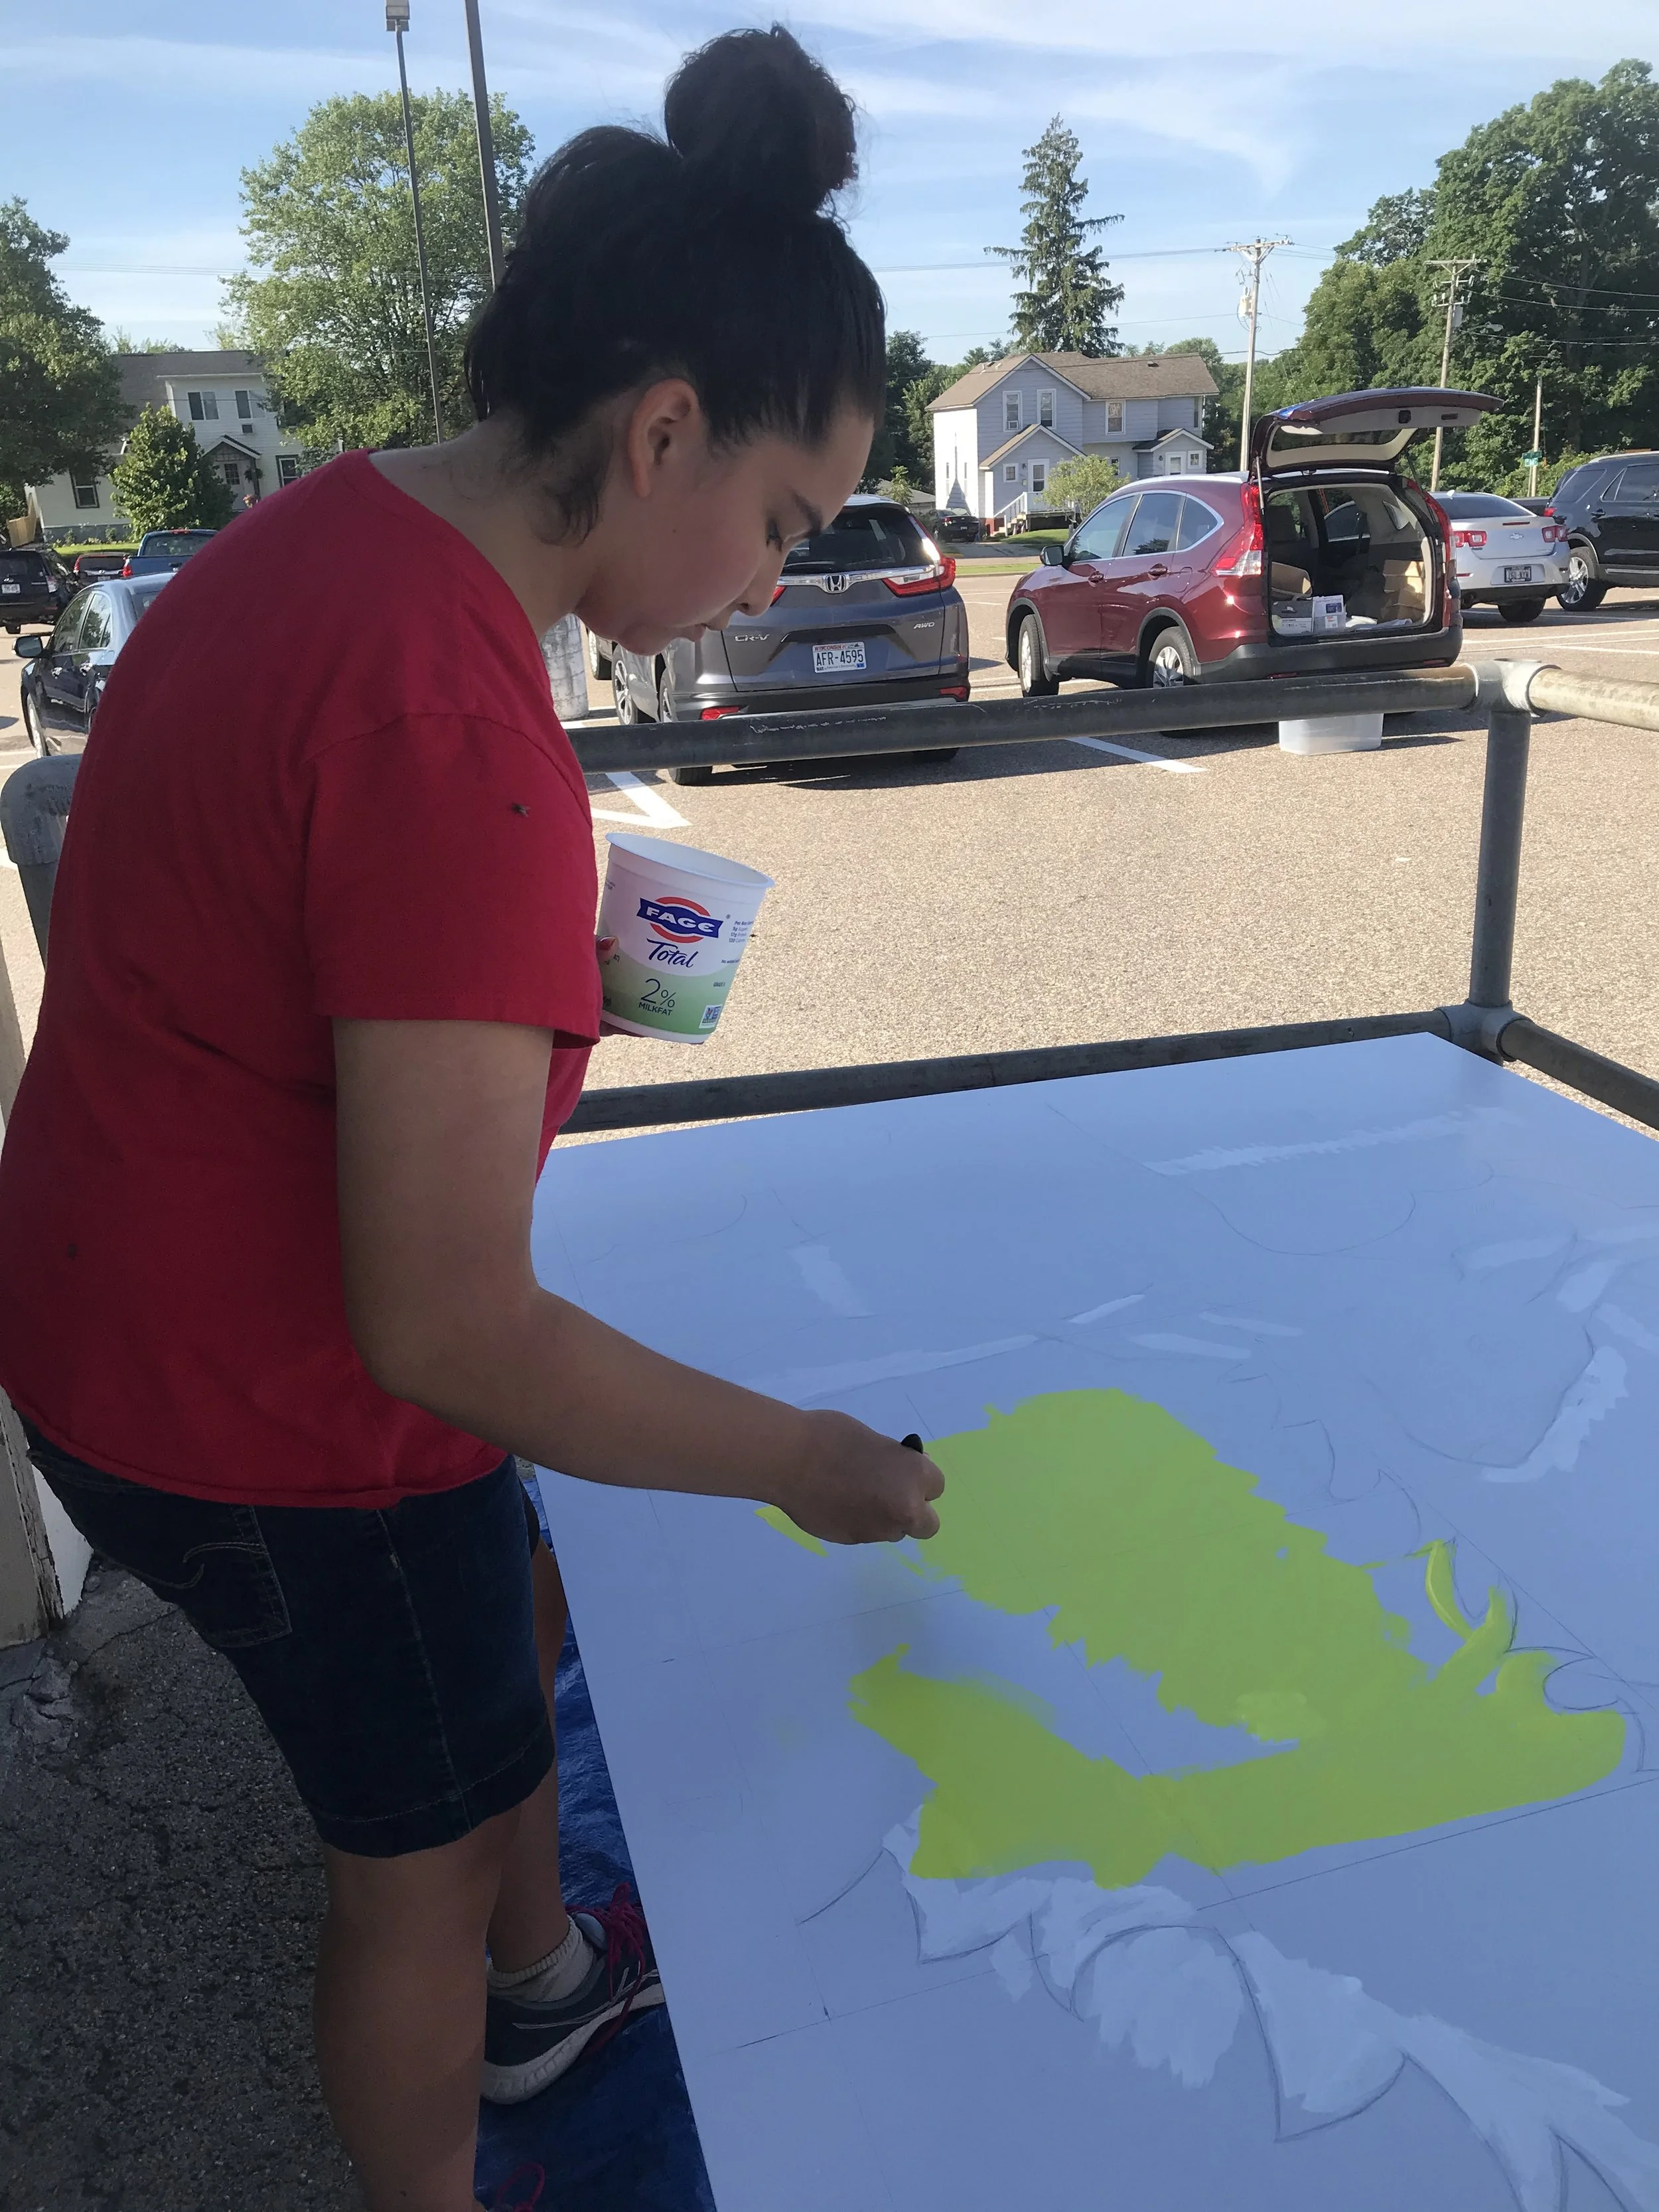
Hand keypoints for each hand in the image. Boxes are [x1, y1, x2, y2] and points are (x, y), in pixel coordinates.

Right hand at [774, 1411, 944, 1545]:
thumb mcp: (877, 1442)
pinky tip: (837, 1505)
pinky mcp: (852, 1540)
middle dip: (913, 1512)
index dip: (919, 1481)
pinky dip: (858, 1522)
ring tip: (855, 1497)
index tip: (901, 1473)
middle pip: (927, 1524)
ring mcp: (877, 1529)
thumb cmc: (832, 1436)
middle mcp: (903, 1508)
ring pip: (894, 1530)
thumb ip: (896, 1464)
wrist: (789, 1459)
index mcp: (913, 1476)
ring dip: (884, 1518)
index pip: (936, 1487)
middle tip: (889, 1495)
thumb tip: (902, 1476)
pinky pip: (866, 1533)